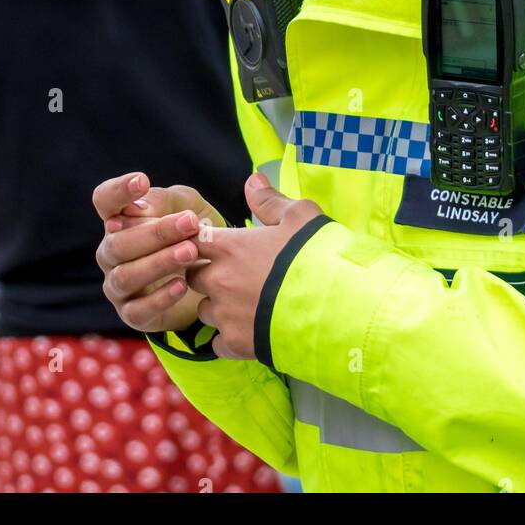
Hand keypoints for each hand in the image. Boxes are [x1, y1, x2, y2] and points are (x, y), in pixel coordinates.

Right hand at [92, 172, 224, 334]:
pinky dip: (160, 298)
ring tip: (190, 252)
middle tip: (189, 223)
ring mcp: (118, 285)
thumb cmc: (193, 233)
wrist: (214, 274)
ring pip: (126, 275)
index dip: (118, 191)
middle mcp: (111, 252)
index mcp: (120, 220)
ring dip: (159, 262)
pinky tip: (182, 285)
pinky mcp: (132, 314)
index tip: (143, 181)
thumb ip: (167, 201)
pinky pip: (138, 309)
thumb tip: (142, 207)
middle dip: (155, 232)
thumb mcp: (188, 207)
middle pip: (118, 241)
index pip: (105, 200)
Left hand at [185, 173, 323, 359]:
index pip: (193, 240)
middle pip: (192, 275)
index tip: (214, 245)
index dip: (200, 241)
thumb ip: (269, 200)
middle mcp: (219, 280)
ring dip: (215, 305)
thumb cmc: (315, 255)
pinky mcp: (236, 344)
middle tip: (230, 273)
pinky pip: (216, 342)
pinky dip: (226, 337)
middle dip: (205, 273)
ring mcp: (225, 315)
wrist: (333, 306)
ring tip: (241, 303)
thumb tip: (252, 180)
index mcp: (230, 247)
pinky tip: (245, 330)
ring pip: (202, 310)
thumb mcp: (299, 216)